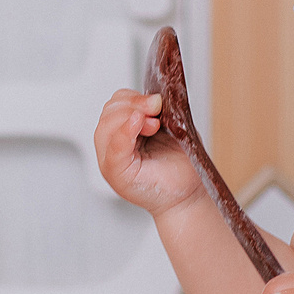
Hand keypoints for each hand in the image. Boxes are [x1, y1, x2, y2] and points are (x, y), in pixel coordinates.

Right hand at [94, 89, 199, 216]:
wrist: (187, 196)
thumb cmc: (179, 168)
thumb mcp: (170, 131)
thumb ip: (159, 113)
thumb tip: (154, 97)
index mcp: (124, 131)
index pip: (116, 103)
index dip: (134, 98)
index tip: (158, 102)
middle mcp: (112, 145)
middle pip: (109, 111)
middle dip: (134, 105)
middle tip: (156, 113)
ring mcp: (111, 160)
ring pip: (106, 127)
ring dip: (130, 117)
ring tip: (154, 126)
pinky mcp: (117, 174)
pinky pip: (114, 150)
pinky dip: (123, 134)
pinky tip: (136, 124)